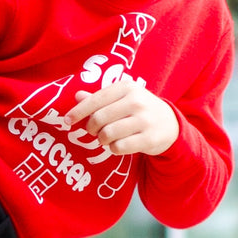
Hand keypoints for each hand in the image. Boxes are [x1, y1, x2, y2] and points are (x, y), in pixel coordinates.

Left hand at [64, 78, 178, 156]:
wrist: (170, 124)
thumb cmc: (139, 110)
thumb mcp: (122, 99)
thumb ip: (99, 98)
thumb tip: (77, 96)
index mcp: (126, 88)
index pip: (95, 99)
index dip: (78, 112)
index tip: (66, 121)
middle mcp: (136, 101)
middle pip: (99, 119)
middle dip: (91, 128)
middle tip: (94, 132)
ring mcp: (144, 120)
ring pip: (107, 134)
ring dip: (102, 140)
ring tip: (107, 138)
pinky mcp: (149, 139)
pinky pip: (119, 147)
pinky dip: (114, 149)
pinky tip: (119, 145)